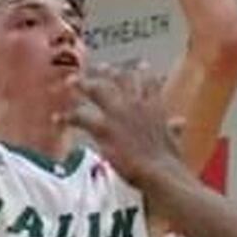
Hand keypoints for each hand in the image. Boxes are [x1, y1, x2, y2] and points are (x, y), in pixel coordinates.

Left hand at [70, 63, 183, 187]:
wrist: (160, 172)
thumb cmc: (169, 161)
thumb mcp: (174, 139)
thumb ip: (173, 128)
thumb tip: (180, 122)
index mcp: (154, 105)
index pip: (148, 80)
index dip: (141, 71)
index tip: (138, 64)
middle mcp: (135, 103)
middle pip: (119, 78)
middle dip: (107, 71)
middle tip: (98, 66)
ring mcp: (118, 113)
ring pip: (96, 90)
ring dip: (82, 84)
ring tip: (70, 81)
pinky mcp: (104, 128)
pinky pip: (80, 117)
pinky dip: (66, 118)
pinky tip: (56, 119)